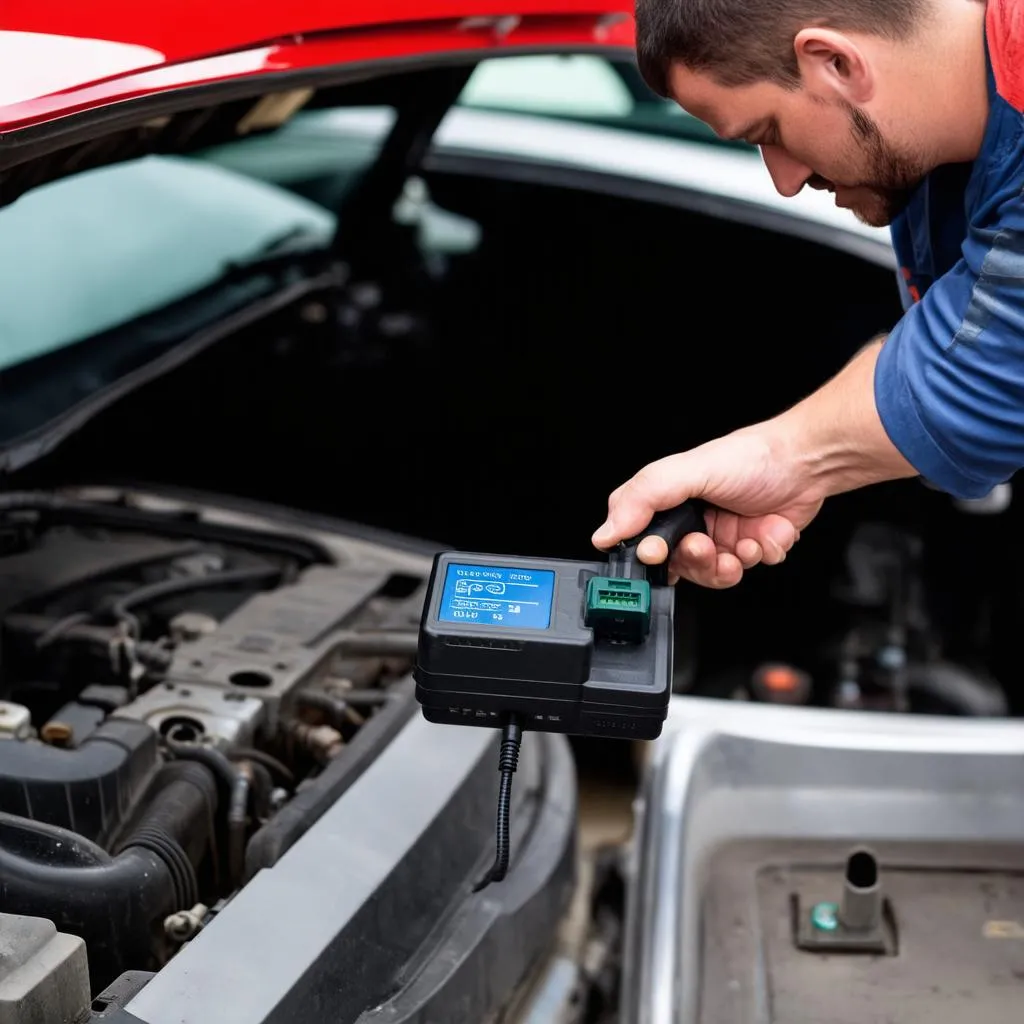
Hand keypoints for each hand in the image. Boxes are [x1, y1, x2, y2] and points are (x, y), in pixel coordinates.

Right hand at [591, 424, 824, 588]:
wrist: (808, 462)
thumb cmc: (751, 457)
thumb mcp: (687, 471)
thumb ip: (642, 500)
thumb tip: (605, 532)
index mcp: (670, 501)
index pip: (643, 540)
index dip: (651, 555)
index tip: (660, 553)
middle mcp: (695, 519)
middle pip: (681, 565)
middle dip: (698, 562)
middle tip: (707, 546)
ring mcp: (724, 535)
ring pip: (717, 573)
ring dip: (734, 561)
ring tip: (745, 540)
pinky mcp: (752, 546)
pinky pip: (751, 569)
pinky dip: (762, 553)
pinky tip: (767, 531)